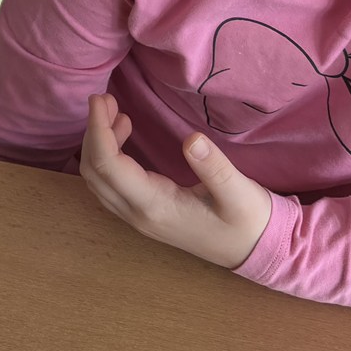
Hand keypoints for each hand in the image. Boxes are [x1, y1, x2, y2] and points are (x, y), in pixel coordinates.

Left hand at [80, 93, 271, 269]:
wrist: (256, 252)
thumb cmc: (249, 222)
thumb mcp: (240, 193)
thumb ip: (214, 168)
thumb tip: (191, 139)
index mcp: (156, 207)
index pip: (109, 167)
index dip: (98, 130)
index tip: (100, 99)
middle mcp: (139, 215)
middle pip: (94, 173)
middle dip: (93, 133)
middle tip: (106, 99)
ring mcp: (139, 218)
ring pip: (98, 181)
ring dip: (98, 144)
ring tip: (117, 112)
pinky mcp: (145, 214)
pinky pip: (110, 185)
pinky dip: (107, 156)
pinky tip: (125, 136)